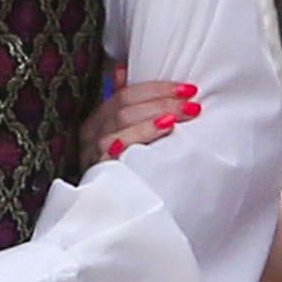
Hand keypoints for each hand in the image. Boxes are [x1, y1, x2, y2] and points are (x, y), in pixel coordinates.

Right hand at [84, 78, 198, 165]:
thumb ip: (124, 105)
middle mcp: (89, 136)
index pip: (122, 95)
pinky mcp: (98, 173)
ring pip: (118, 128)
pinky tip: (164, 130)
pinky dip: (139, 136)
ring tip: (183, 115)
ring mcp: (91, 155)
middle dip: (161, 102)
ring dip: (154, 118)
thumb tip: (120, 69)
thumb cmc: (123, 168)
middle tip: (192, 103)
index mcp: (96, 121)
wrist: (112, 212)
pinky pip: (114, 151)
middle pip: (121, 109)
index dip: (155, 89)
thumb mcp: (122, 134)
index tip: (187, 89)